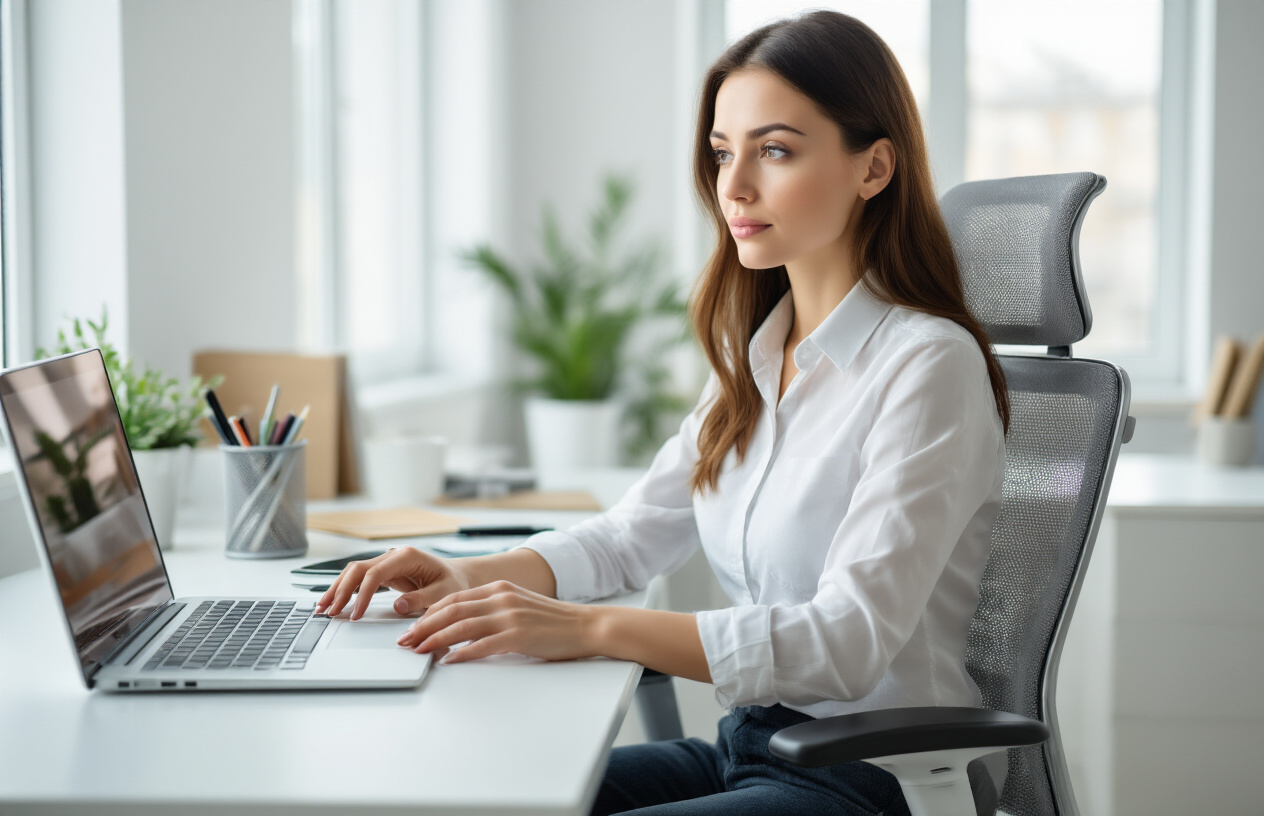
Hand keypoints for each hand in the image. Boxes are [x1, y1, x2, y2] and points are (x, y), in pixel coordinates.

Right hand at [314, 547, 471, 620]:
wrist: (460, 576)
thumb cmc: (454, 582)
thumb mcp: (444, 593)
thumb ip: (422, 599)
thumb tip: (398, 606)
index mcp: (407, 556)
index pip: (375, 573)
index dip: (362, 594)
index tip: (355, 614)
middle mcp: (394, 556)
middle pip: (358, 569)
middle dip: (341, 589)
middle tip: (327, 611)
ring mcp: (388, 563)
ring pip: (354, 572)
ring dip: (338, 589)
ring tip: (322, 608)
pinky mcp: (385, 573)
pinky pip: (361, 579)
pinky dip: (347, 590)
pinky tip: (335, 602)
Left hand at [396, 580, 599, 663]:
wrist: (586, 625)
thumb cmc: (553, 622)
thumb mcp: (519, 606)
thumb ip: (493, 611)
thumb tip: (463, 626)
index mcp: (500, 589)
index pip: (454, 598)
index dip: (429, 613)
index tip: (412, 626)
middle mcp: (501, 598)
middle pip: (451, 610)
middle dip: (423, 626)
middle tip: (405, 641)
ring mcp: (510, 616)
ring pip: (461, 626)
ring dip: (435, 639)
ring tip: (418, 651)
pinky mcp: (518, 635)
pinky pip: (482, 644)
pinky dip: (462, 653)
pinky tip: (449, 661)